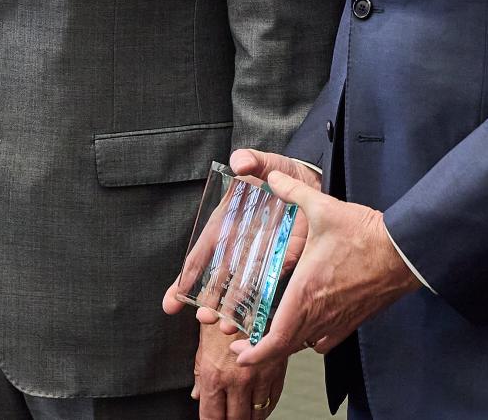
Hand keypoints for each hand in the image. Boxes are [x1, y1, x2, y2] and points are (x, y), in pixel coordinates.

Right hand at [162, 150, 320, 327]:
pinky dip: (262, 304)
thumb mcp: (269, 164)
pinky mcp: (284, 261)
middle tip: (203, 317)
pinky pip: (271, 286)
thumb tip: (239, 162)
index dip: (187, 275)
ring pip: (242, 287)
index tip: (172, 301)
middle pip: (219, 276)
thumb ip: (254, 162)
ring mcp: (262, 255)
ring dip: (233, 308)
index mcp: (229, 222)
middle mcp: (242, 243)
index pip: (203, 251)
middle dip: (208, 300)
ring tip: (226, 325)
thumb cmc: (284, 173)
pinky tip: (256, 321)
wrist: (315, 181)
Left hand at [193, 319, 287, 418]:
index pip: (211, 416)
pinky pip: (272, 399)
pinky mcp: (276, 370)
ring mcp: (258, 376)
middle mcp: (237, 379)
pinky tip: (259, 407)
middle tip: (229, 419)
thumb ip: (199, 372)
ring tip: (244, 415)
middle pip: (235, 419)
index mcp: (214, 375)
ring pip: (256, 413)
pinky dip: (266, 407)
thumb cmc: (224, 314)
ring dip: (250, 417)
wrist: (251, 295)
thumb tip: (197, 394)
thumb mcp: (203, 342)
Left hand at [234, 170, 419, 365]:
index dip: (254, 353)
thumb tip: (273, 178)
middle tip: (242, 348)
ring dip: (284, 346)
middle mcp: (319, 314)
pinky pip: (326, 342)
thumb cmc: (364, 235)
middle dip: (260, 354)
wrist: (403, 251)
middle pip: (284, 350)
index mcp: (305, 293)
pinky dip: (310, 342)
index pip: (274, 340)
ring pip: (304, 346)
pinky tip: (306, 329)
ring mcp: (338, 320)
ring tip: (269, 337)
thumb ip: (293, 192)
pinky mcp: (353, 320)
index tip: (238, 353)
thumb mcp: (323, 208)